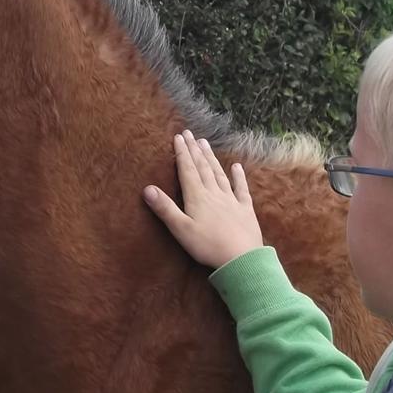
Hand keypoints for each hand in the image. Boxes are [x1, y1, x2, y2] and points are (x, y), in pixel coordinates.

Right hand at [143, 130, 263, 269]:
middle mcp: (214, 193)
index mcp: (197, 197)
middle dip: (195, 150)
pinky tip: (236, 166)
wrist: (241, 259)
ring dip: (211, 158)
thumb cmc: (207, 246)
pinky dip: (239, 176)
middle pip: (202, 168)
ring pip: (219, 174)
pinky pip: (241, 189)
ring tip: (205, 143)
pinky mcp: (245, 209)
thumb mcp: (181, 229)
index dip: (182, 153)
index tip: (178, 137)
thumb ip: (165, 208)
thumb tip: (147, 189)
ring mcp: (231, 200)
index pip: (187, 170)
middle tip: (190, 134)